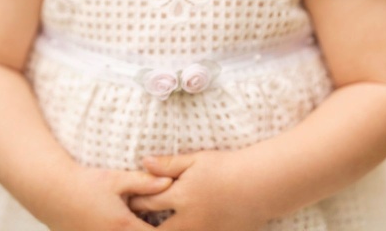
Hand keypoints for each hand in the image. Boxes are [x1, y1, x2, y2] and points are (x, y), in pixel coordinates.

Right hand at [46, 165, 172, 230]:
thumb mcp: (117, 179)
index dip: (167, 230)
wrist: (53, 192)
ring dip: (136, 230)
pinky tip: (124, 222)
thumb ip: (145, 183)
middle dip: (152, 229)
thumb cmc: (86, 183)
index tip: (174, 221)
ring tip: (141, 220)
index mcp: (123, 228)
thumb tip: (170, 181)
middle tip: (154, 219)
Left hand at [129, 150, 268, 230]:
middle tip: (132, 220)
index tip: (126, 199)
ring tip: (152, 225)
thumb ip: (168, 164)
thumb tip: (143, 162)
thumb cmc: (227, 167)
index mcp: (182, 197)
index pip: (148, 203)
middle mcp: (189, 221)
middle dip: (142, 226)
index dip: (135, 201)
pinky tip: (178, 226)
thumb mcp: (196, 160)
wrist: (259, 185)